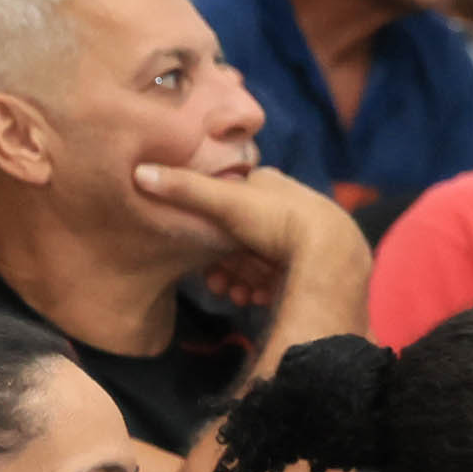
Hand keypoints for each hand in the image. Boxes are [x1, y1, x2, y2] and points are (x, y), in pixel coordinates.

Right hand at [131, 160, 372, 328]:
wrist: (334, 255)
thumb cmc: (278, 221)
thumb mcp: (225, 201)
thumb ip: (184, 189)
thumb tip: (138, 172)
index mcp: (268, 184)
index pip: (228, 201)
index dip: (208, 227)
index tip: (199, 252)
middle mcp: (287, 205)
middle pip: (242, 236)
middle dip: (224, 262)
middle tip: (214, 284)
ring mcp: (304, 236)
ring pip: (260, 260)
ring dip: (241, 280)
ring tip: (234, 295)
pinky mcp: (316, 264)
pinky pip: (282, 277)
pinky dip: (264, 289)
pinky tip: (255, 299)